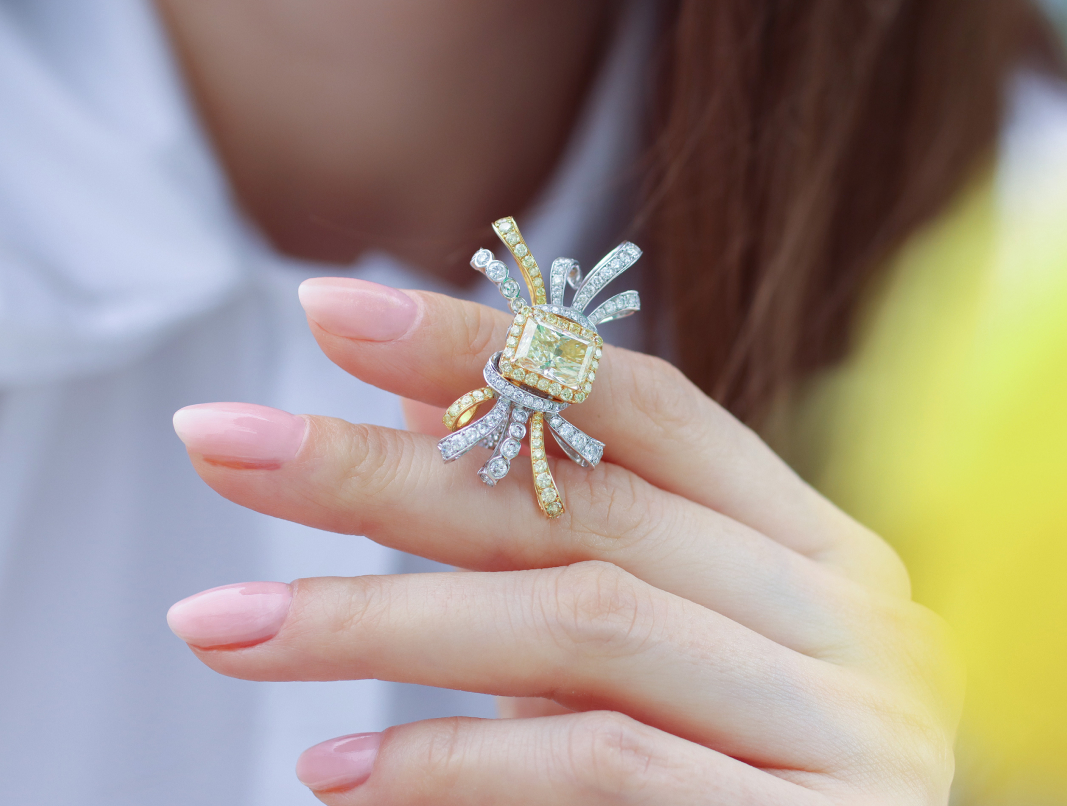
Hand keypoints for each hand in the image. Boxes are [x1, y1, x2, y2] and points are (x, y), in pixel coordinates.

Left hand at [167, 278, 961, 803]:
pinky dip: (455, 762)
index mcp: (809, 543)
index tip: (330, 308)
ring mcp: (844, 720)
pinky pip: (605, 762)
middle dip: (388, 471)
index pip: (643, 401)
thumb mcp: (647, 645)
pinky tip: (335, 769)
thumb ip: (561, 537)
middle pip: (591, 503)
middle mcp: (845, 612)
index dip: (490, 344)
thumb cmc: (728, 778)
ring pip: (586, 623)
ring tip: (223, 627)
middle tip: (221, 442)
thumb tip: (405, 412)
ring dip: (382, 623)